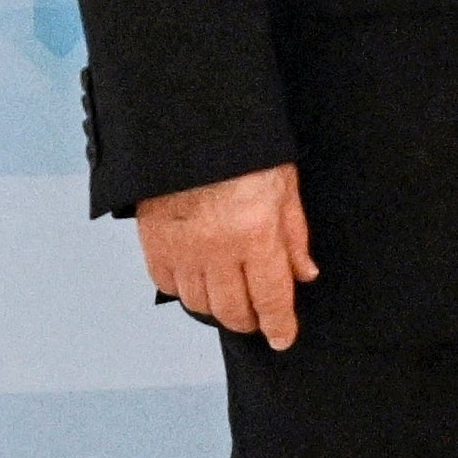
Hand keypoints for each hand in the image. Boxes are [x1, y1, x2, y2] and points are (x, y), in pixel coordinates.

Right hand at [138, 163, 314, 346]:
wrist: (190, 119)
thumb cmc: (241, 147)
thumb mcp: (284, 185)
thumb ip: (294, 235)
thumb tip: (303, 274)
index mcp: (255, 233)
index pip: (271, 298)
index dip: (280, 325)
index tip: (283, 338)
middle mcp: (217, 248)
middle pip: (233, 310)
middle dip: (249, 321)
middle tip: (257, 317)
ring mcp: (181, 248)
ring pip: (200, 304)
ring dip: (218, 307)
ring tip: (229, 296)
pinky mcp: (153, 241)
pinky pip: (169, 285)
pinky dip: (185, 289)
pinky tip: (198, 278)